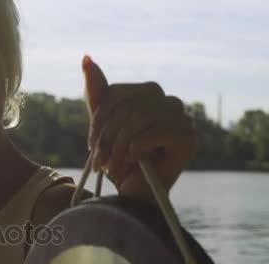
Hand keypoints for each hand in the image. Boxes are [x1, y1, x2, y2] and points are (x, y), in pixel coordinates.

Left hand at [82, 55, 196, 201]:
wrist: (135, 195)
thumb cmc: (119, 161)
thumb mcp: (103, 126)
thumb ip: (97, 94)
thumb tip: (86, 57)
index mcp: (149, 94)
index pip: (116, 93)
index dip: (99, 119)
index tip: (92, 145)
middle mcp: (168, 101)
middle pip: (127, 106)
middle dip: (107, 137)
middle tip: (98, 161)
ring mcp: (182, 118)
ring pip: (138, 119)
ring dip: (118, 147)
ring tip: (111, 166)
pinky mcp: (188, 137)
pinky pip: (152, 133)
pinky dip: (135, 150)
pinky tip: (133, 162)